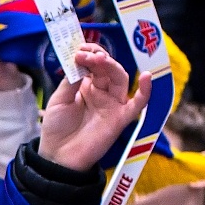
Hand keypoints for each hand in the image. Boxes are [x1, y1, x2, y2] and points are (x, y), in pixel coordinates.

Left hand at [37, 44, 149, 172]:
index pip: (94, 64)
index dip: (89, 53)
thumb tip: (81, 62)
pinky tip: (146, 77)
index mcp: (86, 85)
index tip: (79, 48)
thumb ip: (71, 81)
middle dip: (98, 58)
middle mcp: (102, 92)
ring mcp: (112, 104)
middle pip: (108, 68)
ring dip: (112, 66)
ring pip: (120, 79)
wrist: (57, 157)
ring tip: (98, 59)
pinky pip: (138, 103)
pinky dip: (145, 90)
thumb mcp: (58, 100)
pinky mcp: (121, 118)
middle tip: (85, 54)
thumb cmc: (57, 128)